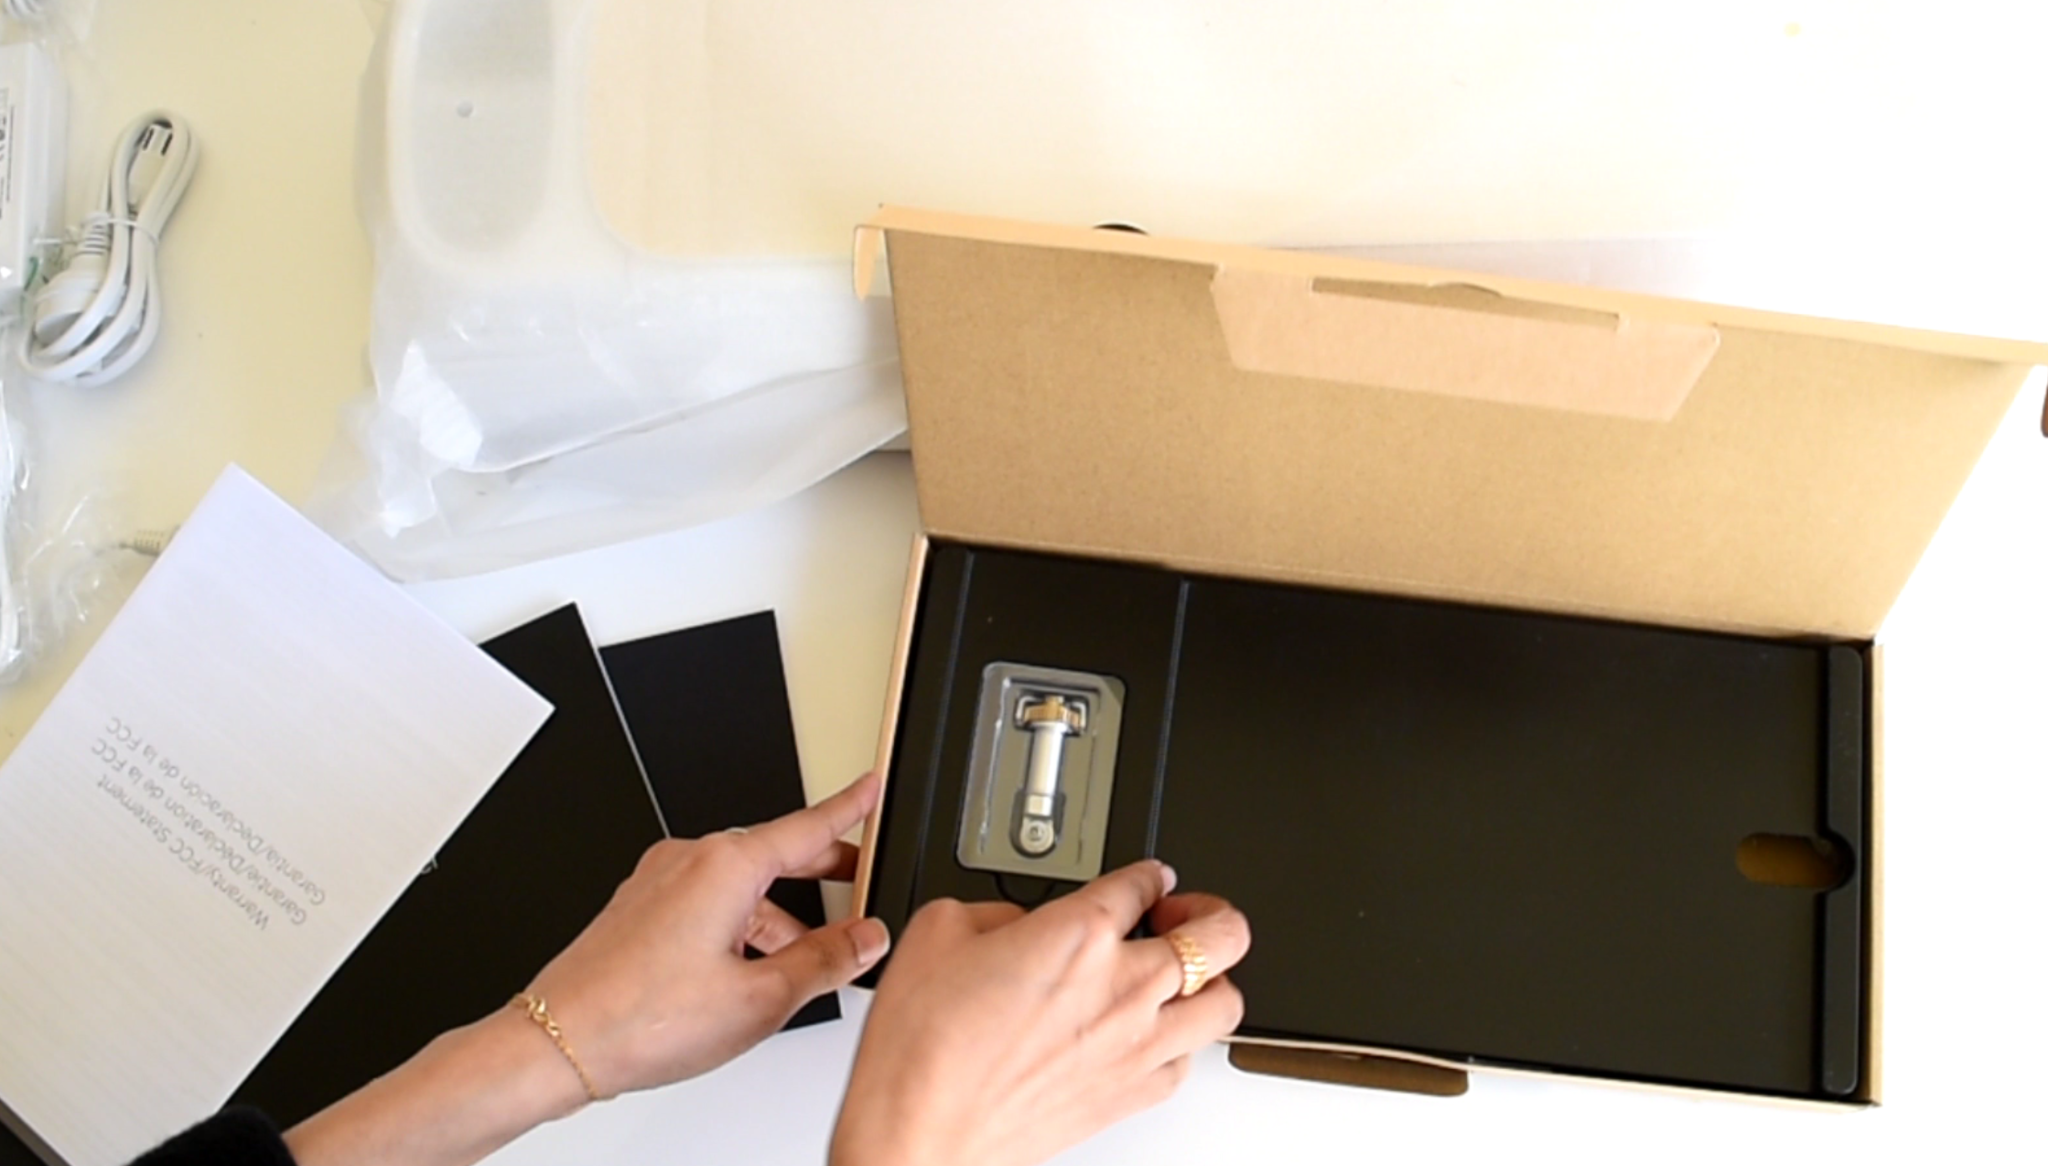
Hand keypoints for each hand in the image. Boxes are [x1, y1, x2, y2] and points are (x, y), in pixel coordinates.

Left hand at [286, 776, 888, 1165]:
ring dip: (778, 915)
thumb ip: (825, 962)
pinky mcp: (639, 906)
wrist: (556, 1042)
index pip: (807, 826)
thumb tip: (865, 939)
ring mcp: (658, 882)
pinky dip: (739, 924)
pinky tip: (749, 970)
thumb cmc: (639, 1018)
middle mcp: (688, 860)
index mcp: (725, 867)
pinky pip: (706, 901)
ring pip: (739, 886)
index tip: (870, 787)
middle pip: (774, 853)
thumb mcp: (759, 999)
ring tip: (806, 962)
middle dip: (821, 870)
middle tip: (860, 879)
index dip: (848, 808)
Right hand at [830, 861, 1250, 1165]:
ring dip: (1213, 980)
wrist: (915, 1128)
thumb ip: (997, 910)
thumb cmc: (923, 1046)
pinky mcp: (1131, 1096)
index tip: (1147, 880)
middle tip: (1185, 915)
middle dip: (1213, 915)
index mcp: (1080, 932)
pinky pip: (1189, 1062)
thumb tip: (1020, 922)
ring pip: (1227, 1003)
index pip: (1144, 882)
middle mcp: (1124, 986)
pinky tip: (1153, 1034)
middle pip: (1223, 936)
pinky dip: (1181, 1042)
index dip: (1148, 874)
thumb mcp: (939, 929)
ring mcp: (1136, 1046)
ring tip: (1187, 975)